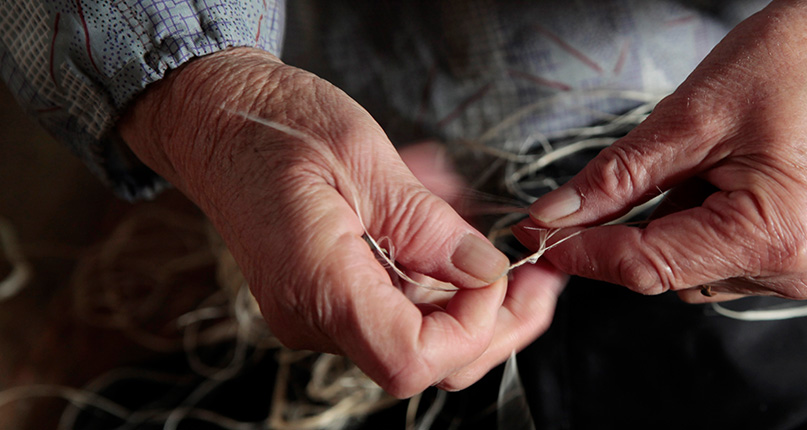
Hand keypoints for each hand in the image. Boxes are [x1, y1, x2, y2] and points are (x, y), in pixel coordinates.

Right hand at [118, 48, 563, 396]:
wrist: (216, 120)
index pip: (412, 359)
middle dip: (494, 321)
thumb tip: (486, 273)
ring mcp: (322, 313)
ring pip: (423, 337)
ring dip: (467, 286)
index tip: (496, 273)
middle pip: (428, 363)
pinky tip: (436, 208)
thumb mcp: (364, 158)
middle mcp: (316, 317)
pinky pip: (401, 306)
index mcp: (318, 285)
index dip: (472, 327)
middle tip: (536, 275)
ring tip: (467, 210)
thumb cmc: (275, 127)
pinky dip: (434, 270)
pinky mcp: (332, 297)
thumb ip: (428, 226)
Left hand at [516, 0, 806, 302]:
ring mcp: (792, 270)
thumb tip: (551, 219)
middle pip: (664, 273)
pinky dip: (688, 224)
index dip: (584, 251)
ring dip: (662, 225)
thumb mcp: (687, 119)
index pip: (650, 265)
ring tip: (701, 162)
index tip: (532, 234)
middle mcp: (790, 270)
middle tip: (614, 179)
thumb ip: (614, 180)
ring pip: (682, 269)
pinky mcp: (786, 258)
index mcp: (774, 237)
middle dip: (624, 232)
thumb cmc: (786, 66)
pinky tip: (714, 178)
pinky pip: (708, 258)